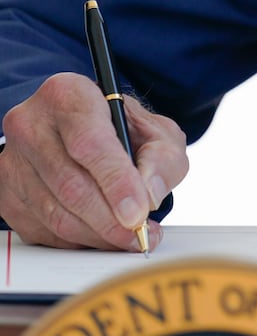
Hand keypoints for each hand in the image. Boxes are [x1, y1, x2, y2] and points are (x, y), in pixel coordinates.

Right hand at [0, 72, 187, 249]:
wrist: (90, 132)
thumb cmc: (124, 129)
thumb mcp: (158, 132)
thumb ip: (162, 159)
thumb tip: (149, 195)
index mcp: (69, 95)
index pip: (90, 142)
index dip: (115, 181)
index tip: (138, 211)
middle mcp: (32, 124)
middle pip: (71, 183)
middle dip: (110, 219)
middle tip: (140, 234)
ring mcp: (13, 160)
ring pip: (55, 212)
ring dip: (96, 235)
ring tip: (130, 238)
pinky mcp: (6, 194)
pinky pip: (42, 229)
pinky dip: (77, 240)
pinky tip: (102, 236)